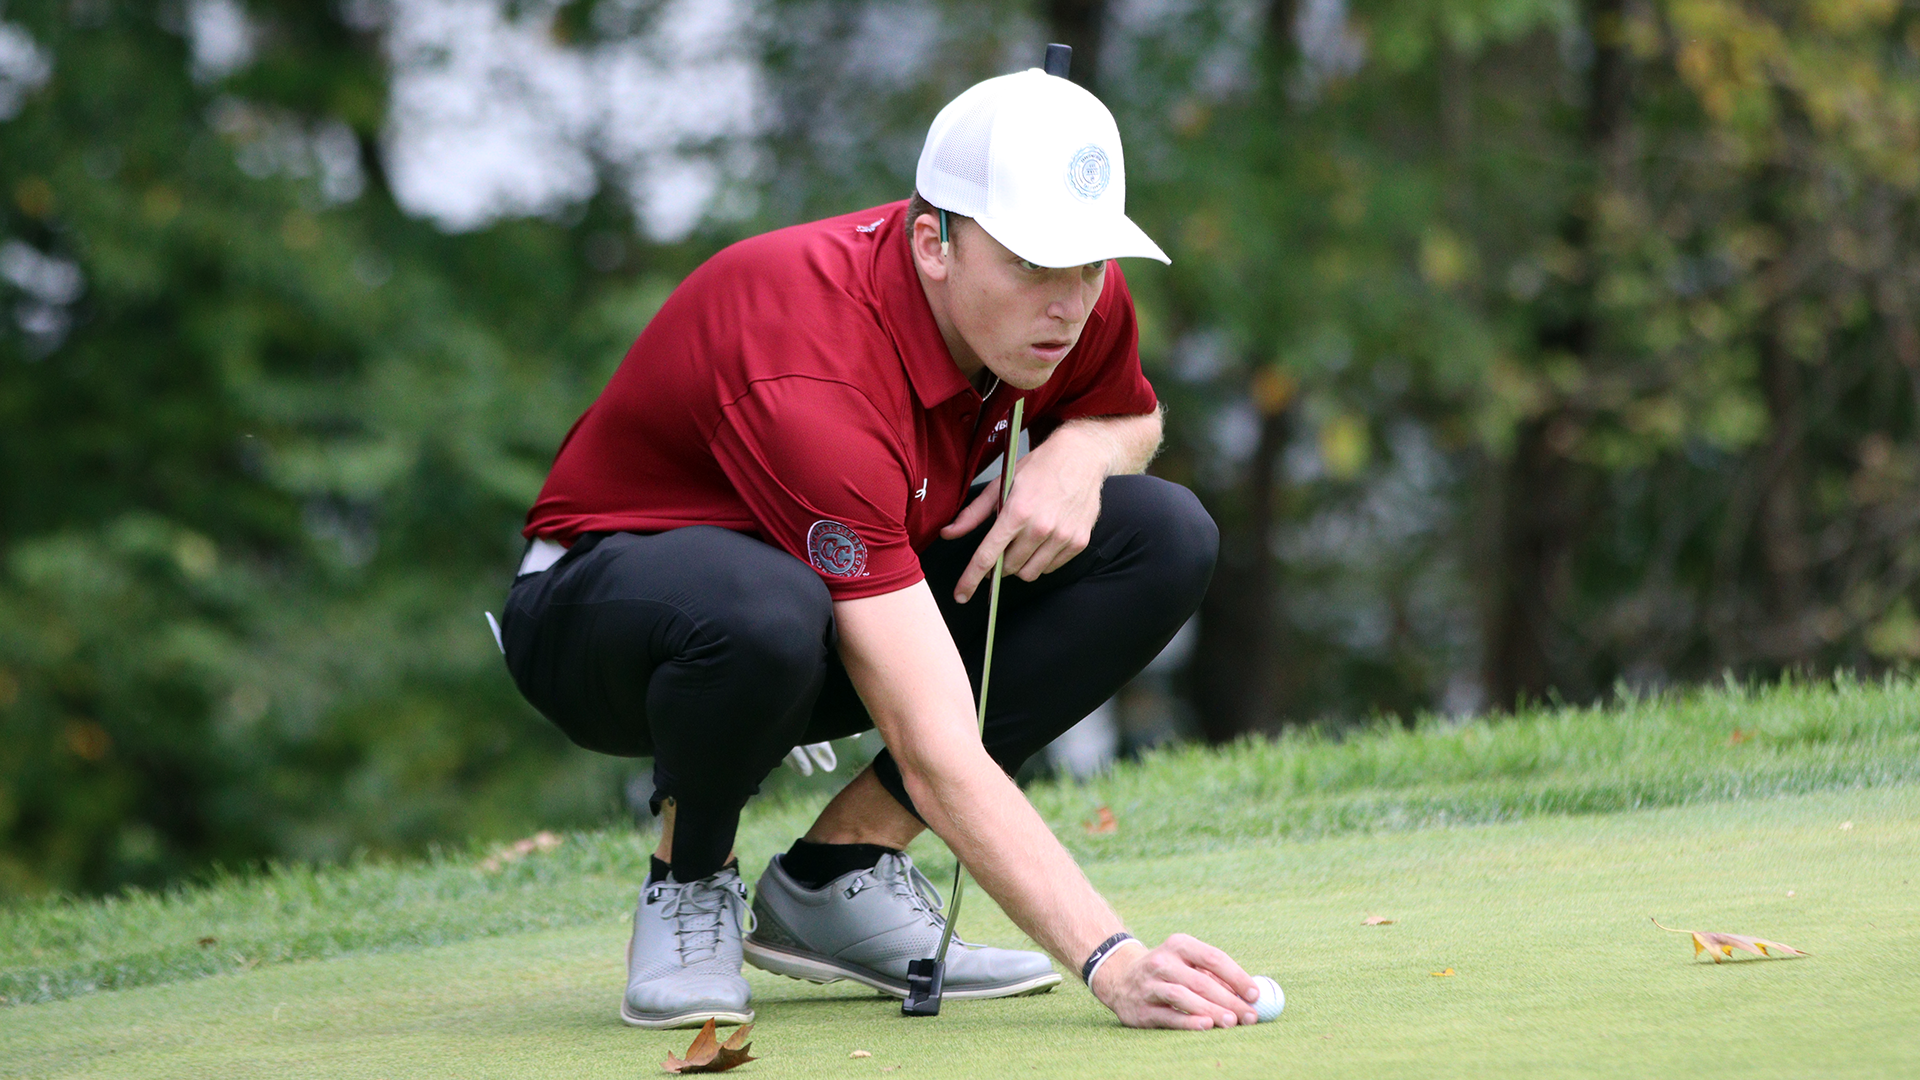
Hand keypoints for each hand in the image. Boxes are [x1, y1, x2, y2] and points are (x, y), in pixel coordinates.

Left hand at [943, 432, 1105, 602]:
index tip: (961, 595)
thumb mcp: (1001, 484)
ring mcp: (1062, 536)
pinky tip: (1043, 541)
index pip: (987, 556)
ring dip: (1020, 565)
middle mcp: (1041, 527)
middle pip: (1008, 568)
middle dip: (1000, 563)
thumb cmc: (1039, 468)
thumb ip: (973, 514)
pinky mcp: (1079, 542)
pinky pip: (1051, 568)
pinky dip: (1041, 561)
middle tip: (1003, 545)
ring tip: (1023, 543)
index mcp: (1017, 512)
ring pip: (1030, 573)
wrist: (1081, 457)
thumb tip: (948, 534)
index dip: (970, 579)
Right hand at [1088, 934, 1259, 1029]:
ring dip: (1210, 1010)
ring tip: (1232, 1022)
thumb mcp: (1187, 963)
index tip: (1254, 994)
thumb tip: (1249, 995)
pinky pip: (1168, 1015)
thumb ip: (1215, 976)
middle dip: (1229, 1000)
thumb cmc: (1168, 972)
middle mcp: (1162, 961)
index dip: (1236, 976)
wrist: (1120, 977)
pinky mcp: (1141, 1008)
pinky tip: (1205, 1025)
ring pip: (1183, 997)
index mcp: (1179, 944)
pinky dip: (1188, 1021)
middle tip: (1249, 1016)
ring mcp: (1149, 984)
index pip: (1213, 958)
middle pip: (1201, 981)